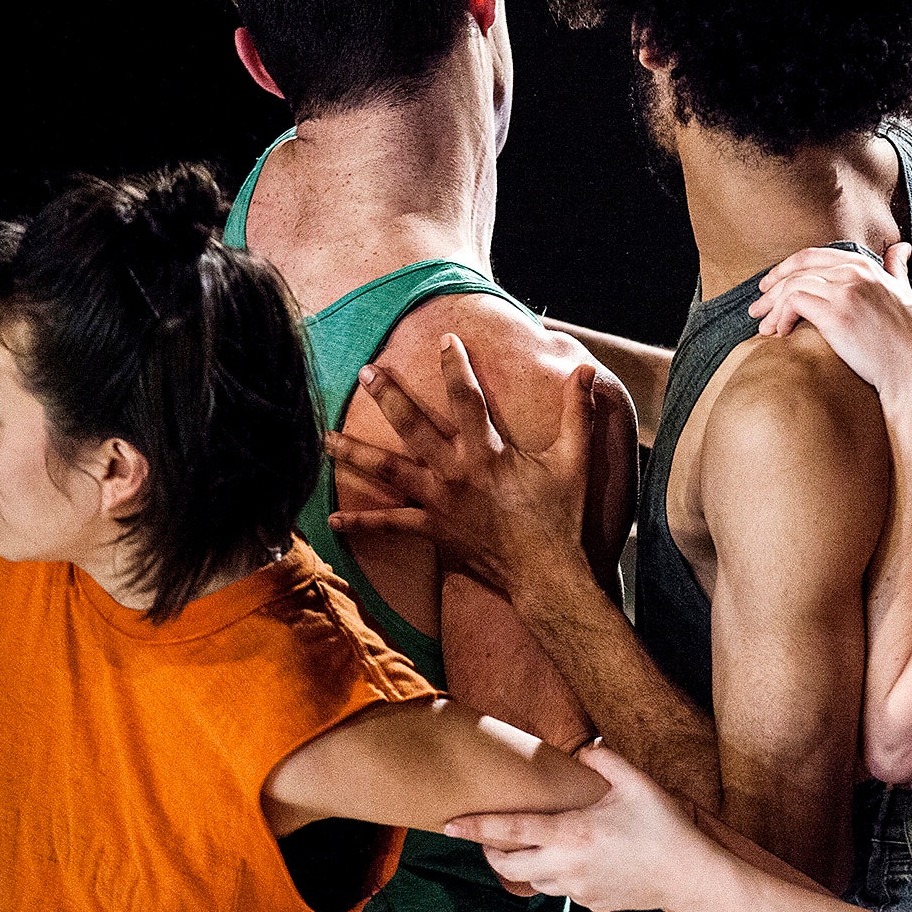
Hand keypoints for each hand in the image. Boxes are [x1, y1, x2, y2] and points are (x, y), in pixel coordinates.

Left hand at [325, 334, 596, 608]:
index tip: (445, 339)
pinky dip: (361, 523)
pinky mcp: (432, 530)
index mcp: (488, 452)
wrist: (546, 573)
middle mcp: (456, 472)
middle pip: (413, 427)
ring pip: (388, 472)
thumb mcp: (575, 460)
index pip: (468, 397)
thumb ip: (577, 413)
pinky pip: (390, 525)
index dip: (456, 366)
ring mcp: (439, 502)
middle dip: (388, 395)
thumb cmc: (562, 516)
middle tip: (366, 372)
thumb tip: (586, 370)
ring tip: (324, 438)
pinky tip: (332, 520)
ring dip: (355, 453)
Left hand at [447, 745, 706, 911]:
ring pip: (531, 881)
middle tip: (486, 838)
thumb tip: (582, 749)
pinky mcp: (590, 904)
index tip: (448, 824)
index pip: (509, 830)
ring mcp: (577, 890)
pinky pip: (560, 890)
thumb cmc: (663, 826)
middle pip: (507, 865)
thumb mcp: (635, 782)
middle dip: (489, 852)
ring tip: (529, 845)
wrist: (688, 875)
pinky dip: (555, 875)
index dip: (475, 827)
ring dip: (522, 865)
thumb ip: (602, 758)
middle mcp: (566, 865)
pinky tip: (571, 860)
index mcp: (571, 833)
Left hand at [749, 242, 911, 399]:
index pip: (812, 255)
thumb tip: (901, 248)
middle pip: (797, 268)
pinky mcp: (836, 313)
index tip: (770, 285)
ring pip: (791, 286)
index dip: (786, 269)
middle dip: (771, 286)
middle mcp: (854, 271)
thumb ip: (896, 269)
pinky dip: (780, 317)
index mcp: (866, 264)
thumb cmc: (910, 338)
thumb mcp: (904, 293)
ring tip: (764, 328)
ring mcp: (845, 290)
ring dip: (771, 307)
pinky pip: (794, 303)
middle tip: (757, 308)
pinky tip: (780, 334)